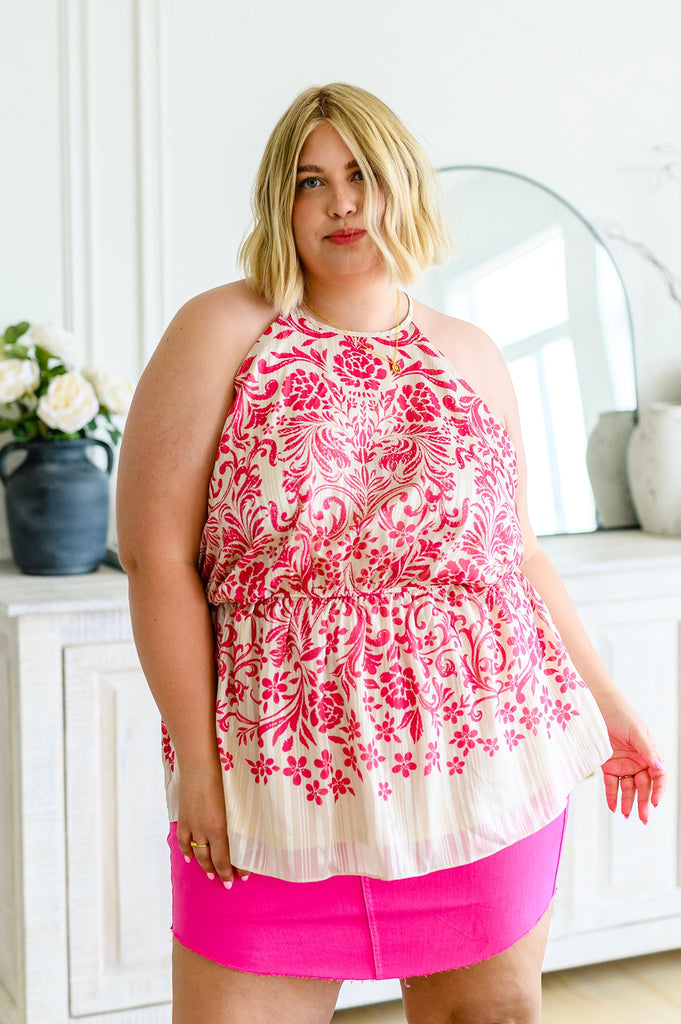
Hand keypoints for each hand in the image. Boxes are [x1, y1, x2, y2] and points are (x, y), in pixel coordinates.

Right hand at [176, 757, 249, 886]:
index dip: (232, 871)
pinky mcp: (184, 816)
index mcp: (218, 827)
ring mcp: (191, 824)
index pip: (225, 858)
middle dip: (220, 872)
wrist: (199, 763)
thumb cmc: (222, 777)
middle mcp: (203, 830)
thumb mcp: (235, 801)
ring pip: (197, 852)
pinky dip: (187, 850)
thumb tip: (246, 832)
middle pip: (211, 858)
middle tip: (228, 881)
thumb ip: (239, 819)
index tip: (242, 878)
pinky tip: (190, 857)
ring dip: (205, 865)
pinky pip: (183, 840)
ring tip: (211, 874)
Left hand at [599, 694, 665, 823]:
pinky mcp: (607, 765)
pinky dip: (612, 796)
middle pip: (644, 786)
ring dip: (628, 802)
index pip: (659, 777)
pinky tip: (613, 807)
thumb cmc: (620, 714)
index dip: (659, 790)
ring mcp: (623, 764)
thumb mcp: (636, 731)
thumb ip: (647, 750)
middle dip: (645, 802)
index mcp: (649, 753)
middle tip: (643, 818)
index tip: (656, 802)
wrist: (596, 706)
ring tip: (626, 814)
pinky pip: (611, 784)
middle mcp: (638, 761)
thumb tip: (660, 768)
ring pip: (628, 788)